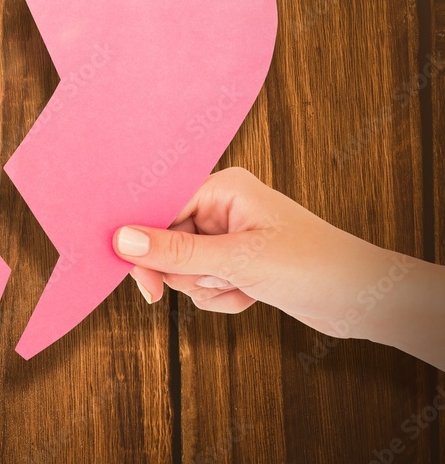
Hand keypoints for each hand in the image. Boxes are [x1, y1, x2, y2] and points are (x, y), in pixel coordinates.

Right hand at [112, 168, 444, 368]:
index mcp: (223, 186)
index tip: (139, 275)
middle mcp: (222, 205)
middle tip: (213, 283)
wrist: (363, 299)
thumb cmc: (313, 265)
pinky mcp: (234, 261)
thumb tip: (122, 241)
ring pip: (183, 267)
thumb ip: (176, 252)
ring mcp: (228, 235)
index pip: (160, 206)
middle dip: (187, 272)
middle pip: (167, 241)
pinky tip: (250, 295)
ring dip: (208, 287)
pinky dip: (220, 296)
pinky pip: (201, 283)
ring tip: (243, 286)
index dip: (145, 241)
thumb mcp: (236, 260)